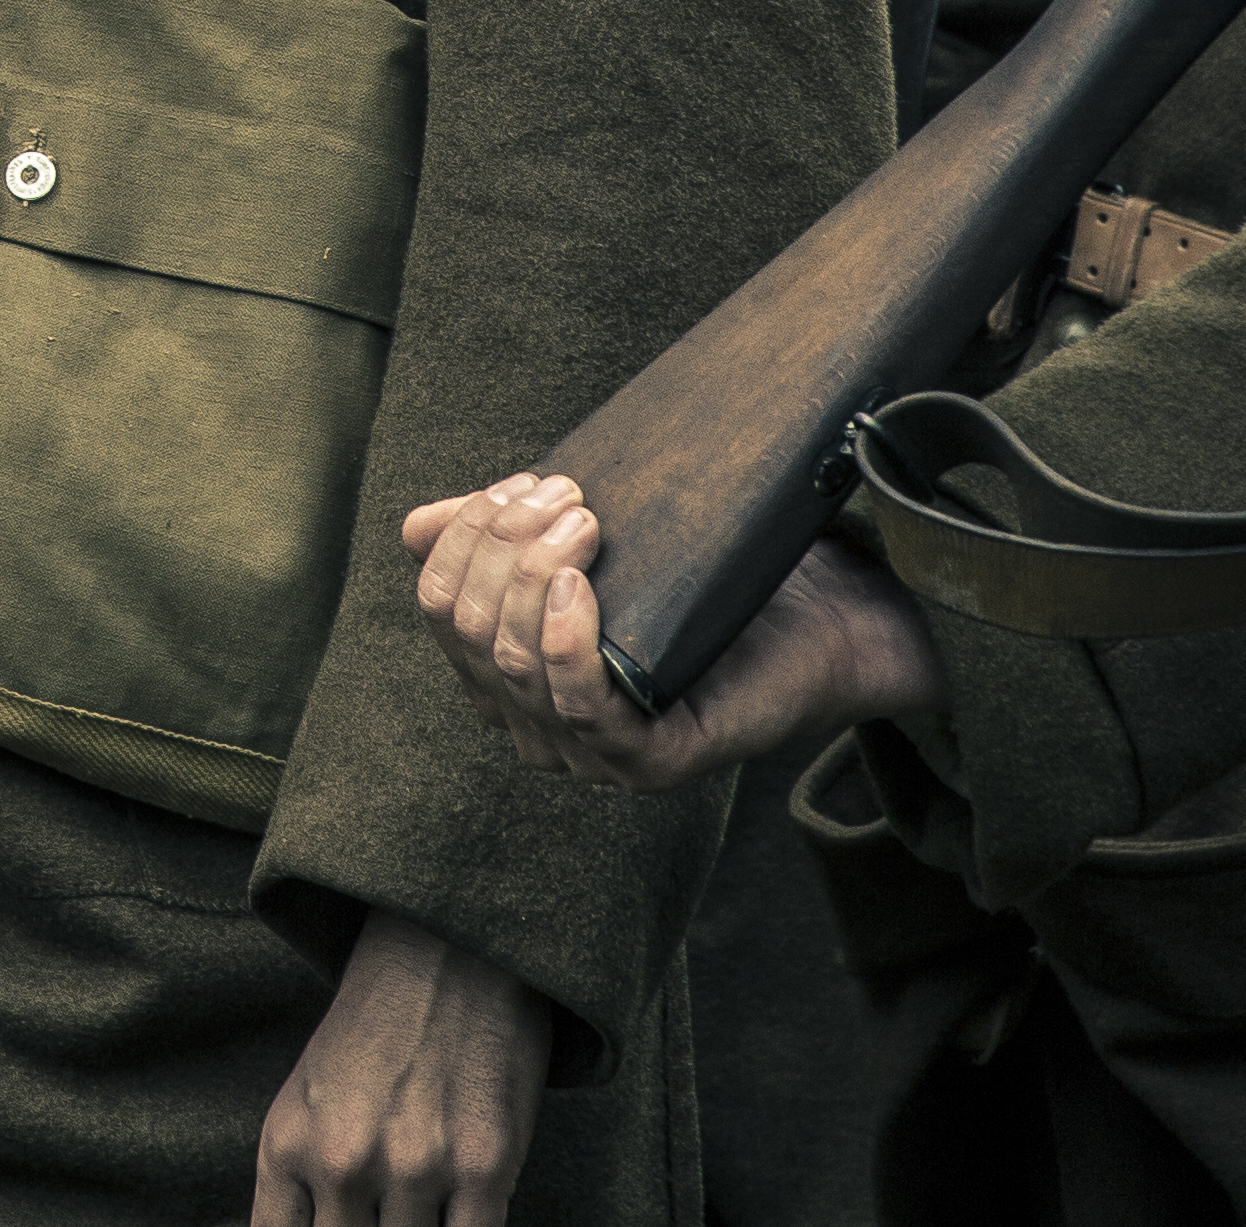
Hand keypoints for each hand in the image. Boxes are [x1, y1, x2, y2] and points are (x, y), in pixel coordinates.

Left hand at [252, 912, 545, 1226]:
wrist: (445, 950)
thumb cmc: (374, 1032)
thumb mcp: (306, 1102)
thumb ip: (301, 1185)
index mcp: (286, 1147)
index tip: (336, 1224)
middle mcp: (343, 1162)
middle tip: (384, 1207)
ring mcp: (414, 1167)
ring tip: (423, 1194)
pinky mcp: (484, 1167)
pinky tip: (460, 1210)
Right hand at [402, 477, 944, 792]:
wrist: (825, 614)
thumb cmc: (709, 576)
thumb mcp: (593, 543)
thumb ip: (508, 538)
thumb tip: (419, 527)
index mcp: (510, 673)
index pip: (440, 604)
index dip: (464, 535)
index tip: (525, 482)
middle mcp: (536, 723)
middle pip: (469, 629)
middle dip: (503, 543)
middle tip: (568, 493)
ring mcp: (592, 750)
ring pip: (512, 664)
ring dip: (535, 572)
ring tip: (587, 518)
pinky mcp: (650, 763)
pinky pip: (577, 707)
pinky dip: (565, 640)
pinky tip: (580, 587)